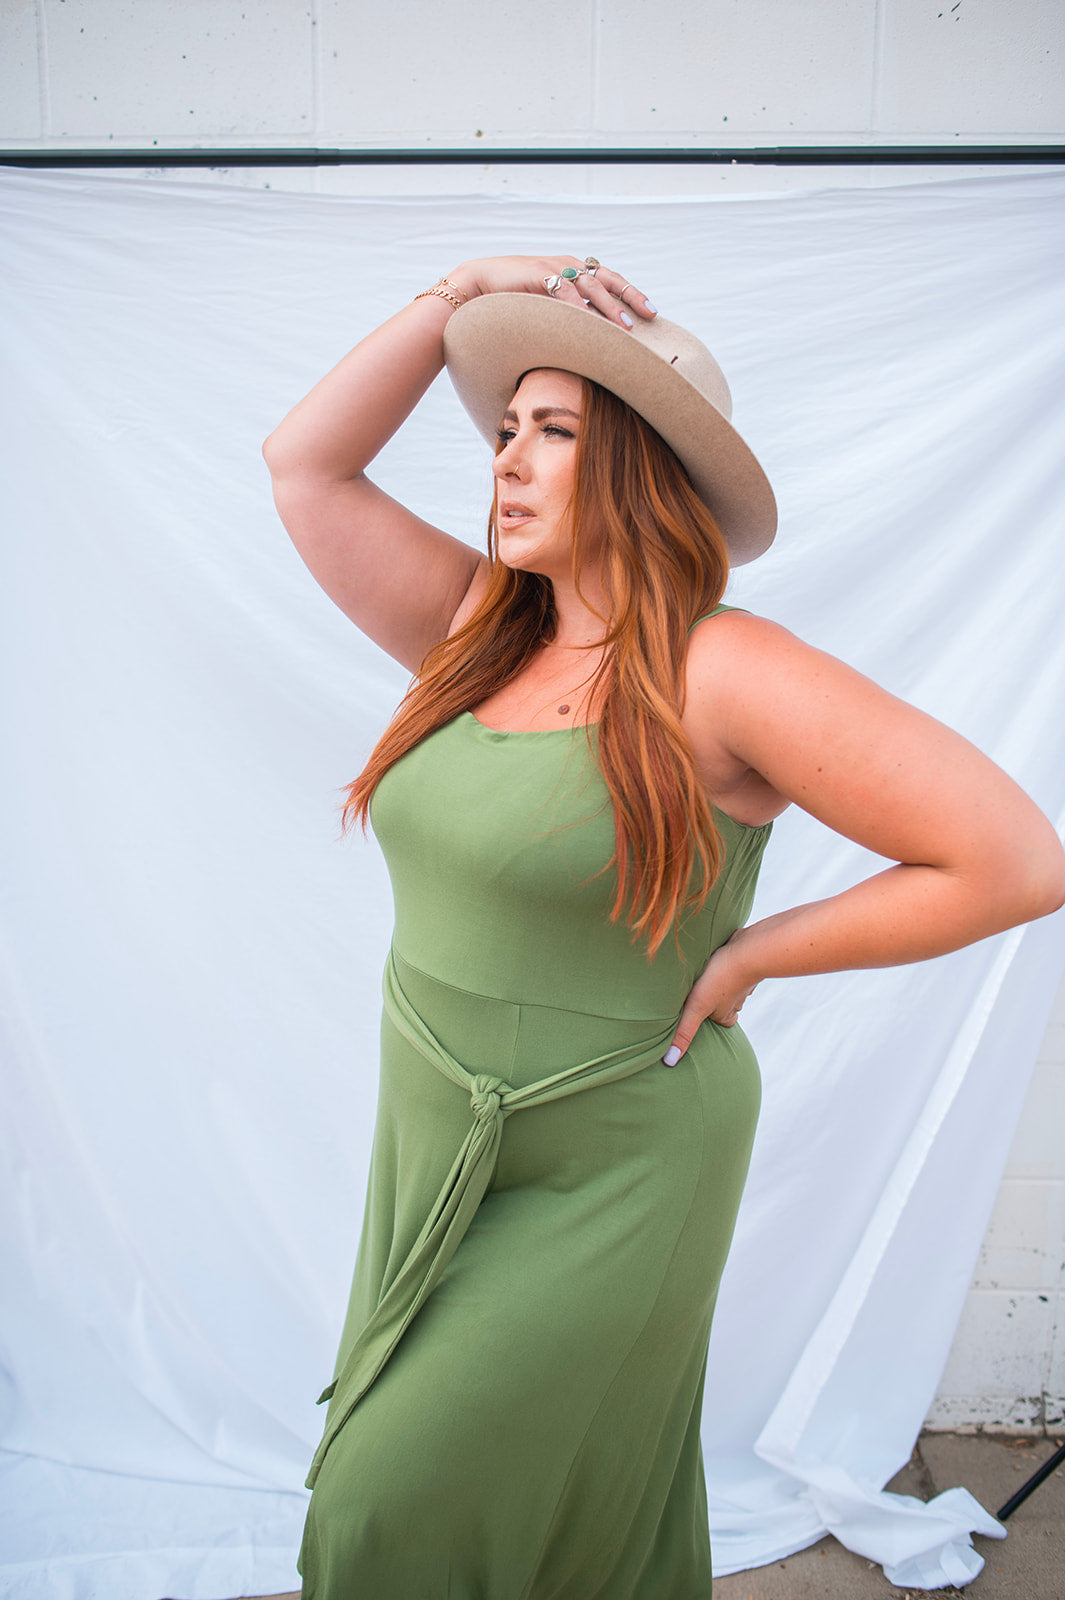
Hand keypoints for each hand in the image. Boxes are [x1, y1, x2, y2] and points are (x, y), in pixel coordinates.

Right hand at [445, 255, 656, 330]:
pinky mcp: (539, 272)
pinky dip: (577, 306)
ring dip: (608, 306)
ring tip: (624, 325)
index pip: (610, 281)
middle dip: (630, 296)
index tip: (650, 312)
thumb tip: (590, 341)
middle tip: (649, 314)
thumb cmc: (513, 300)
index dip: (631, 294)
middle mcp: (569, 265)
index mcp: (575, 271)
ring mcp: (555, 267)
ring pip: (590, 285)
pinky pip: (563, 289)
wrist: (479, 284)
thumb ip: (568, 317)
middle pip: (608, 279)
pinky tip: (588, 320)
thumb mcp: (547, 308)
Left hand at [663, 931, 760, 1064]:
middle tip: (702, 998)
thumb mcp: (697, 1008)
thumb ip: (684, 1032)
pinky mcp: (742, 960)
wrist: (748, 950)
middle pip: (725, 1005)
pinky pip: (734, 965)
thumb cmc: (720, 979)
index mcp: (726, 1013)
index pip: (720, 1023)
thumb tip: (670, 1062)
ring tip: (705, 976)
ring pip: (729, 984)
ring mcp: (741, 980)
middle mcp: (736, 999)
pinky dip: (727, 963)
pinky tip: (719, 957)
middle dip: (716, 1002)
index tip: (700, 1018)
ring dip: (719, 981)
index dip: (710, 1021)